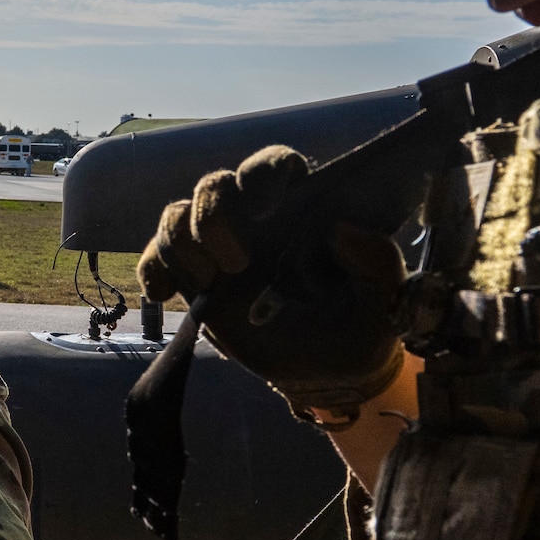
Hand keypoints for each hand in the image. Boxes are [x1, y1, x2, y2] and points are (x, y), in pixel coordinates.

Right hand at [137, 145, 407, 412]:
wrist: (328, 373)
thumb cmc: (361, 324)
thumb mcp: (387, 300)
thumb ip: (378, 262)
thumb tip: (341, 228)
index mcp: (301, 207)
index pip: (274, 165)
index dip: (263, 176)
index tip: (265, 210)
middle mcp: (253, 216)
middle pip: (214, 185)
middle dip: (213, 216)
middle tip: (237, 263)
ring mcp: (216, 245)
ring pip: (177, 215)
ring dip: (179, 245)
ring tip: (206, 285)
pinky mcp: (192, 278)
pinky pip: (156, 257)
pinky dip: (151, 269)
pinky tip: (162, 295)